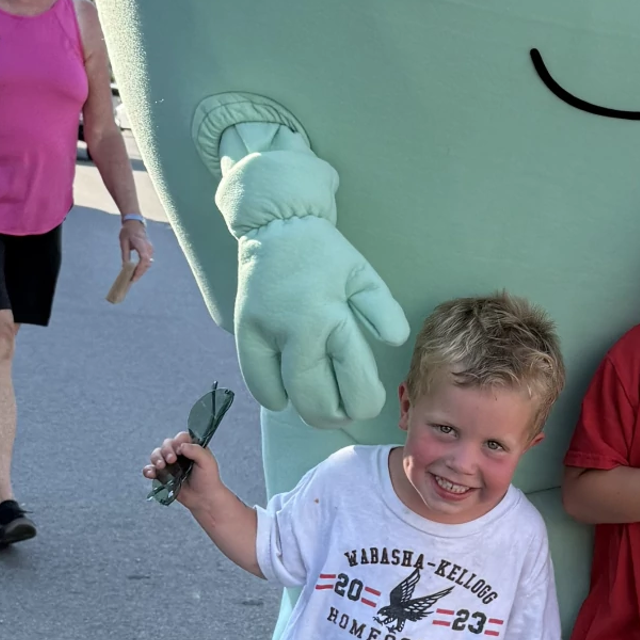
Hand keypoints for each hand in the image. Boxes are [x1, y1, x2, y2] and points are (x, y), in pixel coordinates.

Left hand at [118, 217, 155, 281]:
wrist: (134, 222)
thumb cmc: (128, 231)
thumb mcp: (123, 243)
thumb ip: (125, 255)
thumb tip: (124, 267)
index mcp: (141, 245)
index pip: (143, 260)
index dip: (139, 270)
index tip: (134, 277)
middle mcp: (148, 248)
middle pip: (146, 264)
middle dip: (140, 273)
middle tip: (132, 280)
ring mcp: (150, 249)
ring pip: (147, 263)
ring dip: (141, 270)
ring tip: (133, 276)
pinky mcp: (149, 250)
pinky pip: (147, 260)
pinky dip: (142, 266)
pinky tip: (136, 270)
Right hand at [144, 430, 220, 511]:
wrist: (204, 499)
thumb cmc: (208, 479)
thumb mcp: (207, 462)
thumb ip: (196, 450)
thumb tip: (181, 446)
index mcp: (191, 447)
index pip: (181, 438)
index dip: (178, 441)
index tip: (180, 451)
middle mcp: (179, 454)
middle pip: (166, 444)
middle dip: (166, 450)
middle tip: (171, 460)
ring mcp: (170, 465)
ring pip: (157, 455)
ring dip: (156, 458)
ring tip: (161, 466)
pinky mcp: (163, 475)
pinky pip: (151, 469)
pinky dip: (148, 470)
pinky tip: (150, 474)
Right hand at [231, 215, 409, 426]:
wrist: (276, 226)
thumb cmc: (325, 254)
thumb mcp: (364, 275)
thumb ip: (383, 310)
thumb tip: (395, 341)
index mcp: (331, 317)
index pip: (354, 385)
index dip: (366, 402)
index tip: (369, 398)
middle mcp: (295, 333)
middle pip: (317, 404)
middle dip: (338, 414)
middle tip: (347, 406)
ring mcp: (266, 337)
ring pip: (289, 401)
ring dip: (309, 408)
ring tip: (324, 396)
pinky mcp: (245, 337)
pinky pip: (260, 388)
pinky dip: (279, 397)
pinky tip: (293, 386)